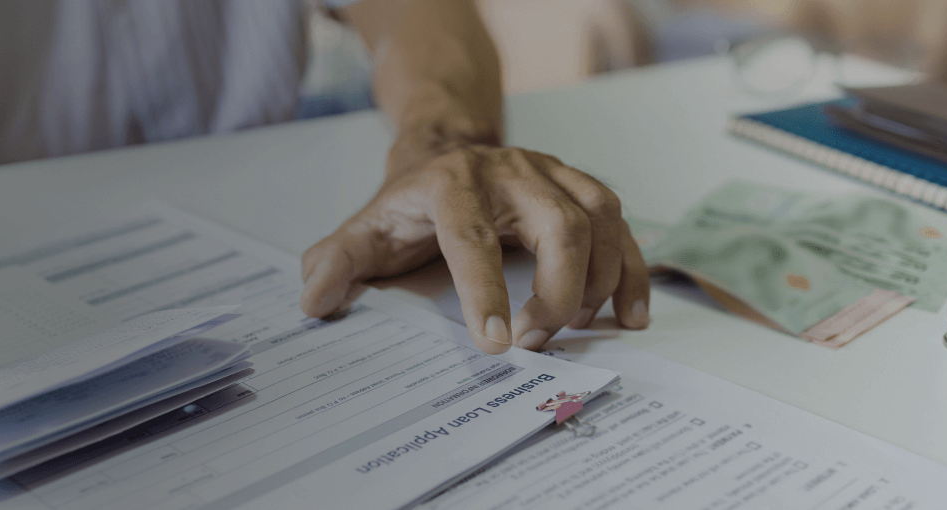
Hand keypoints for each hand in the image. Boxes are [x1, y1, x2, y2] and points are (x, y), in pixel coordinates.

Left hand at [300, 143, 649, 353]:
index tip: (496, 344)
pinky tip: (628, 316)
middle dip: (557, 290)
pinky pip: (624, 229)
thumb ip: (335, 263)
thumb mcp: (365, 231)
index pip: (472, 236)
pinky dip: (633, 274)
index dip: (484, 291)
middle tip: (536, 340)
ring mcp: (555, 176)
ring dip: (597, 284)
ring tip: (575, 330)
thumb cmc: (410, 204)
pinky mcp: (584, 190)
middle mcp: (513, 171)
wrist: (445, 150)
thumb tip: (313, 301)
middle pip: (559, 224)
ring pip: (601, 222)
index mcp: (453, 183)